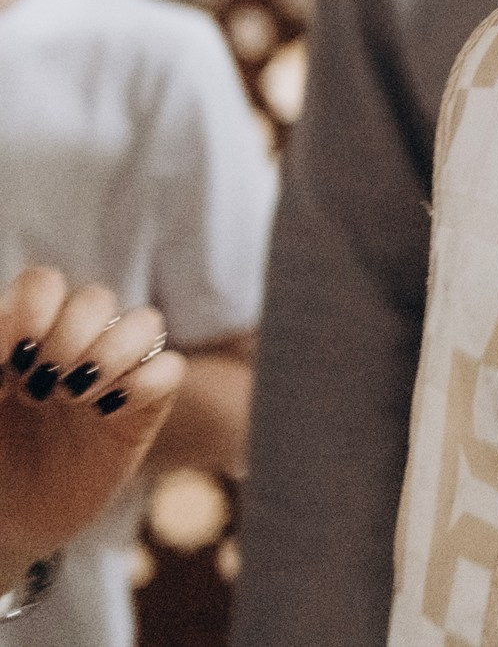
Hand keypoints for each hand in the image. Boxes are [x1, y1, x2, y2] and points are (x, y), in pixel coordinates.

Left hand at [0, 267, 186, 566]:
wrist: (9, 523)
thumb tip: (10, 337)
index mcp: (26, 335)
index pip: (43, 283)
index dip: (31, 308)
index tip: (9, 358)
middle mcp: (74, 346)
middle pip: (96, 298)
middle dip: (68, 337)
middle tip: (39, 385)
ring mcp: (113, 376)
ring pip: (145, 321)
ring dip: (111, 353)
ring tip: (76, 395)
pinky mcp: (144, 409)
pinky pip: (170, 369)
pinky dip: (146, 382)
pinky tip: (108, 412)